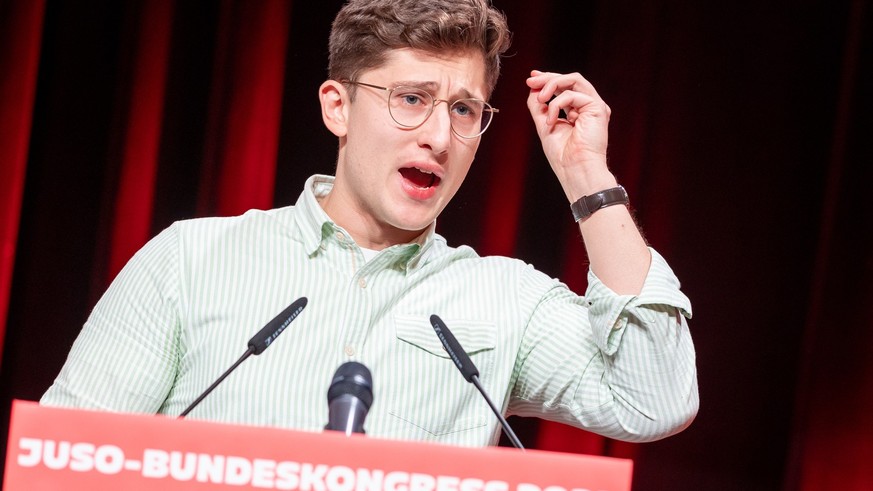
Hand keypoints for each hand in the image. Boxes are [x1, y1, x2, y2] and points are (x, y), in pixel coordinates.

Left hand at [526, 70, 615, 199]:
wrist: (575, 170)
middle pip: (570, 80)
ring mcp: (594, 106)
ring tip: (539, 98)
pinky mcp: (598, 108)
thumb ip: (539, 107)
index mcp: (578, 111)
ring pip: (574, 80)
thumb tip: (532, 88)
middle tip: (530, 80)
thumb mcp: (545, 125)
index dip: (548, 79)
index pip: (564, 87)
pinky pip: (572, 95)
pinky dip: (556, 105)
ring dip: (552, 85)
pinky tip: (550, 121)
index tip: (530, 79)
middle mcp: (588, 106)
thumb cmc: (562, 156)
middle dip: (548, 78)